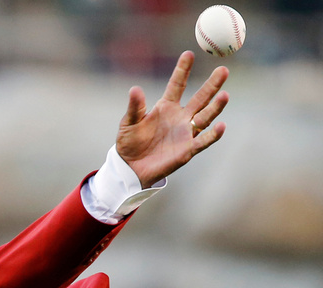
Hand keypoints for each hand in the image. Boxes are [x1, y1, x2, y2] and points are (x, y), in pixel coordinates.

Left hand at [116, 51, 228, 187]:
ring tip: (224, 95)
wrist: (130, 168)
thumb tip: (135, 89)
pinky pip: (203, 141)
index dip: (182, 70)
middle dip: (212, 85)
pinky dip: (213, 134)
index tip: (189, 54)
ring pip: (205, 117)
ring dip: (215, 107)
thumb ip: (134, 107)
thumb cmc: (129, 143)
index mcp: (166, 107)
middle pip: (200, 98)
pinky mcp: (187, 150)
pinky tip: (221, 126)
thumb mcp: (128, 123)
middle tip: (223, 69)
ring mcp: (185, 133)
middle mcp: (180, 117)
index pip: (177, 85)